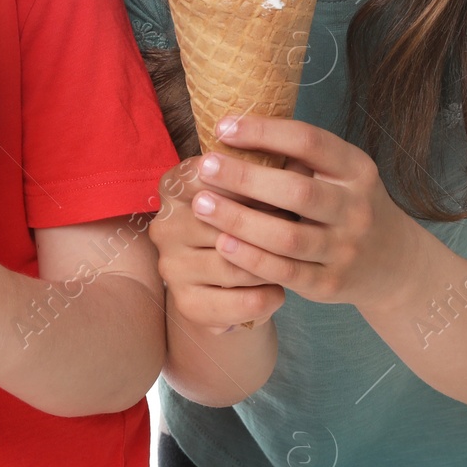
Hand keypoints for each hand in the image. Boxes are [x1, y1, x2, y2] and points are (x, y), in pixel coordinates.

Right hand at [149, 158, 285, 332]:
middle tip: (301, 226)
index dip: (251, 181)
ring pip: (235, 264)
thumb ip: (268, 173)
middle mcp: (165, 226)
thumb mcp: (248, 193)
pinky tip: (279, 289)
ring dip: (270, 263)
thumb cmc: (243, 222)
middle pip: (224, 221)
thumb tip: (301, 163)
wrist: (223, 285)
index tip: (286, 184)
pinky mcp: (188, 304)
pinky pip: (239, 302)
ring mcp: (172, 267)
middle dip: (268, 224)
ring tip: (294, 259)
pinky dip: (267, 297)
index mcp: (174, 188)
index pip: (209, 175)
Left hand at [191, 115, 414, 309]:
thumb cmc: (346, 204)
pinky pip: (286, 272)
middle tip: (205, 166)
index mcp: (356, 169)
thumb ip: (299, 158)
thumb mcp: (340, 173)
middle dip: (246, 177)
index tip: (223, 127)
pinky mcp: (330, 284)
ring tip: (202, 205)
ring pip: (287, 237)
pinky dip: (251, 258)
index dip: (264, 132)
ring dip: (240, 221)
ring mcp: (345, 249)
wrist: (393, 262)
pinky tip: (222, 244)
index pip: (310, 142)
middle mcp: (356, 208)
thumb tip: (231, 132)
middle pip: (297, 191)